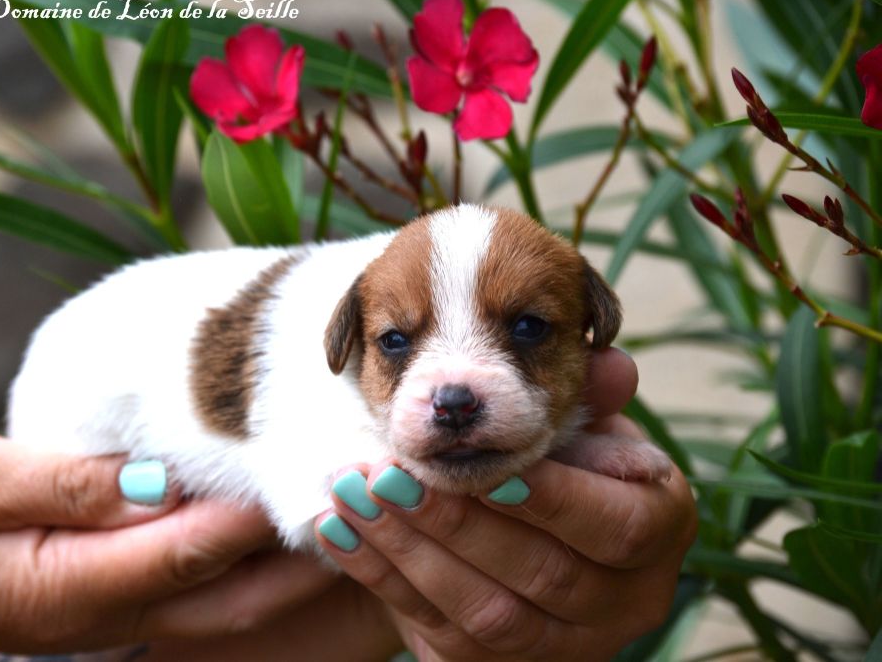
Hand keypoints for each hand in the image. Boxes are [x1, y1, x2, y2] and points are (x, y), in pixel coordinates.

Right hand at [0, 421, 335, 657]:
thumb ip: (69, 485)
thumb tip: (161, 483)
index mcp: (75, 582)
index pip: (197, 546)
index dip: (269, 513)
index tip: (333, 475)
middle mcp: (101, 609)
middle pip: (228, 589)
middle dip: (302, 555)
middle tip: (367, 505)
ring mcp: (100, 610)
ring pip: (215, 595)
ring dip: (281, 562)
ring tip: (344, 512)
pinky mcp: (92, 592)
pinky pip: (181, 582)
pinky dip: (232, 556)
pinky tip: (262, 519)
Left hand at [316, 348, 697, 660]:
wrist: (534, 534)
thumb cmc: (565, 465)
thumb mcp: (584, 429)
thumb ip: (591, 400)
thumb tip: (611, 366)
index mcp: (660, 531)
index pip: (617, 528)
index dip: (552, 500)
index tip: (489, 469)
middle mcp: (625, 602)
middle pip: (542, 575)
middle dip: (457, 523)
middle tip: (388, 474)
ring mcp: (564, 645)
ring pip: (487, 615)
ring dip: (410, 552)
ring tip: (352, 496)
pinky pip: (438, 633)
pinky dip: (382, 580)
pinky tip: (339, 531)